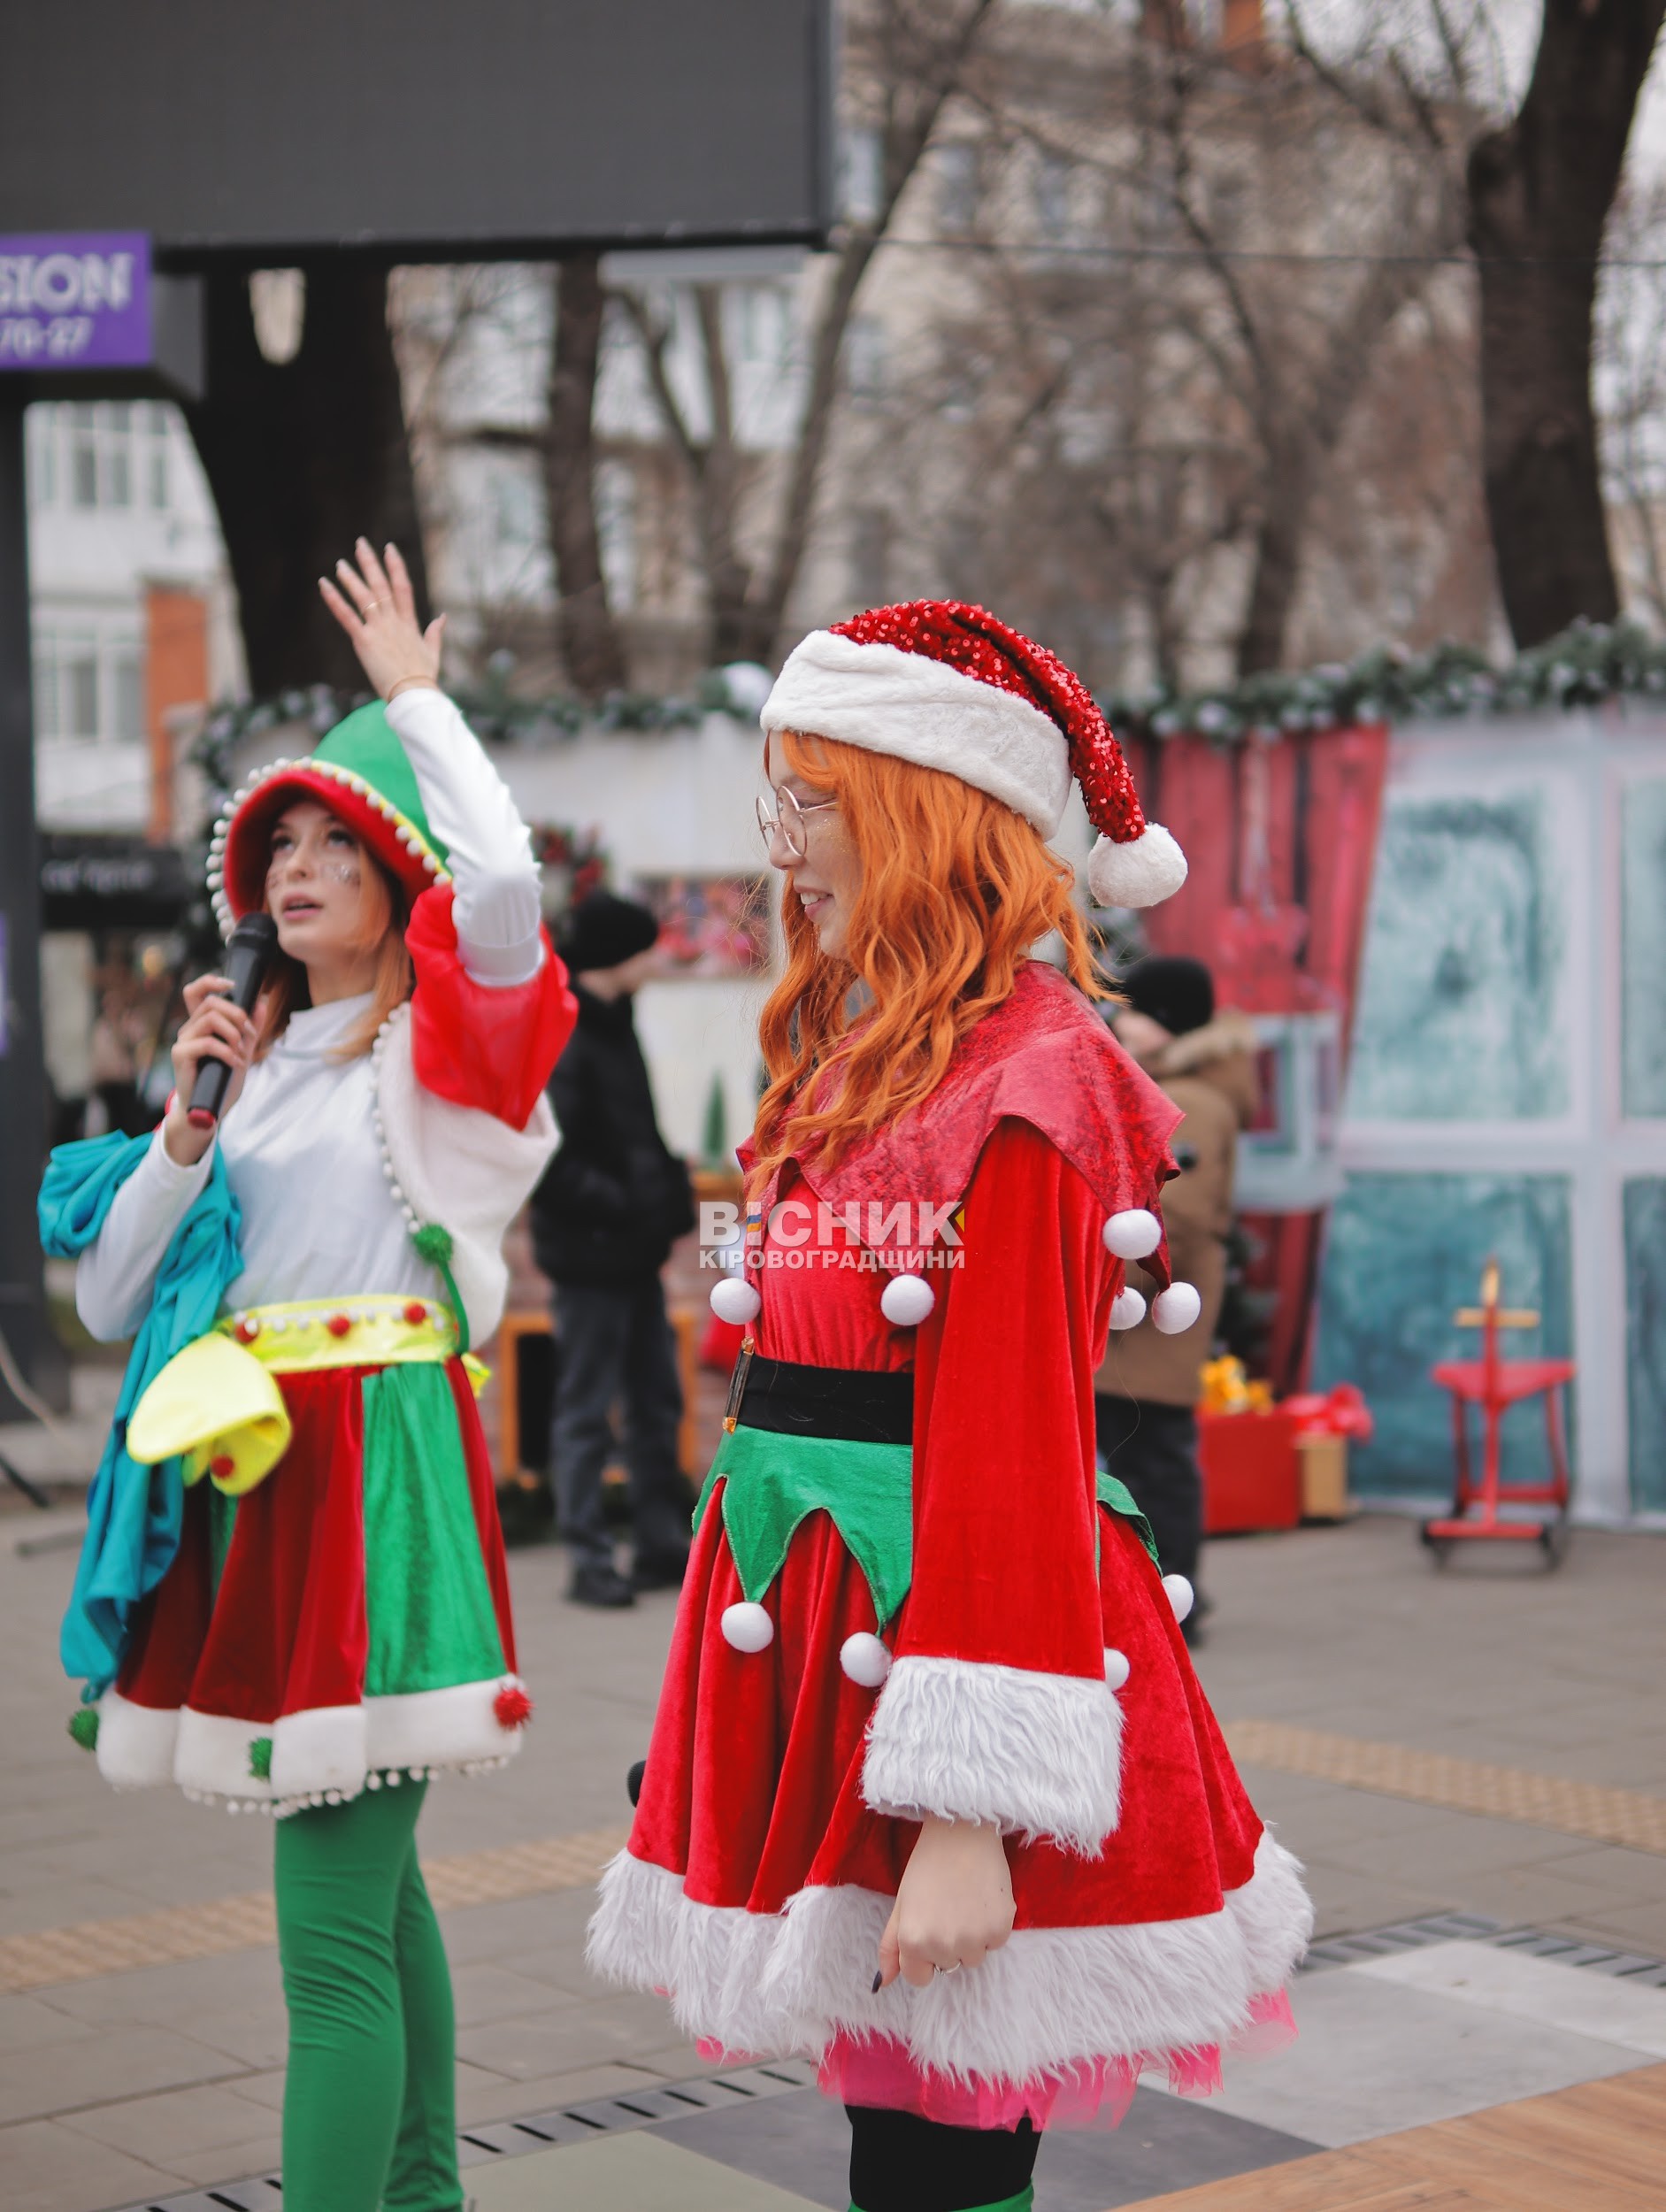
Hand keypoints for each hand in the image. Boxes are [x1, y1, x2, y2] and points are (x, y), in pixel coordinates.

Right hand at [161, 975, 259, 1164]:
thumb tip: (262, 1001)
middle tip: (249, 1035)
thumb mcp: (243, 1050)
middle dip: (237, 1014)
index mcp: (201, 1024)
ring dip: (234, 1034)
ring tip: (242, 1053)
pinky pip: (208, 1042)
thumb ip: (251, 1027)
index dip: (211, 981)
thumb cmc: (223, 1081)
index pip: (196, 991)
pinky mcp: (181, 1055)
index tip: (232, 984)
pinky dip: (228, 1052)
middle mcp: (189, 1029)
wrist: (210, 1109)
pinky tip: (236, 1063)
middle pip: (211, 1002)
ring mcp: (183, 1041)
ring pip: (211, 1019)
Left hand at [318, 539, 444, 701]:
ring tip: (340, 563)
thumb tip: (443, 616)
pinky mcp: (364, 641)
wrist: (414, 693)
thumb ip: (435, 632)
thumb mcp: (433, 652)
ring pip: (363, 596)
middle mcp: (393, 621)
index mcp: (409, 623)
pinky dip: (334, 599)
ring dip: (350, 577)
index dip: (395, 567)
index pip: (402, 587)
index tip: (389, 549)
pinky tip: (324, 585)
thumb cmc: (423, 677)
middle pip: (381, 585)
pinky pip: (346, 616)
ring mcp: (379, 629)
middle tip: (360, 543)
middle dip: (370, 563)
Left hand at [876, 1815, 1014, 1990]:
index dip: (924, 1956)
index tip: (929, 1930)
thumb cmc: (928, 1864)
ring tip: (966, 1901)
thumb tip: (885, 1982)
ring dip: (971, 1938)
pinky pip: (995, 1943)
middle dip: (947, 1943)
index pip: (919, 1978)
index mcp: (913, 1941)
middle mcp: (942, 1946)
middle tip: (948, 1907)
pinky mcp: (1000, 1929)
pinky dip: (992, 1926)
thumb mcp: (901, 1903)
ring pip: (973, 1957)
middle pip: (948, 1965)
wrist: (962, 1832)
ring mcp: (973, 1940)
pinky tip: (983, 1898)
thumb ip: (891, 1946)